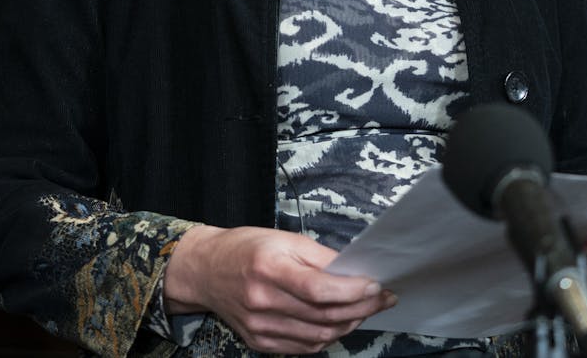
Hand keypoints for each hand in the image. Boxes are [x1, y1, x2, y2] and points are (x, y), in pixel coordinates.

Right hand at [164, 224, 396, 352]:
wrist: (205, 270)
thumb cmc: (245, 248)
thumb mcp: (283, 239)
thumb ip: (319, 257)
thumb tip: (354, 272)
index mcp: (268, 268)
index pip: (318, 289)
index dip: (352, 290)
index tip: (375, 284)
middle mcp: (262, 301)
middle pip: (323, 315)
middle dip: (361, 308)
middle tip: (381, 298)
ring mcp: (260, 326)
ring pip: (319, 336)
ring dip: (349, 324)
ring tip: (364, 309)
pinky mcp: (259, 341)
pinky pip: (304, 346)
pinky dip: (327, 336)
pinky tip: (338, 322)